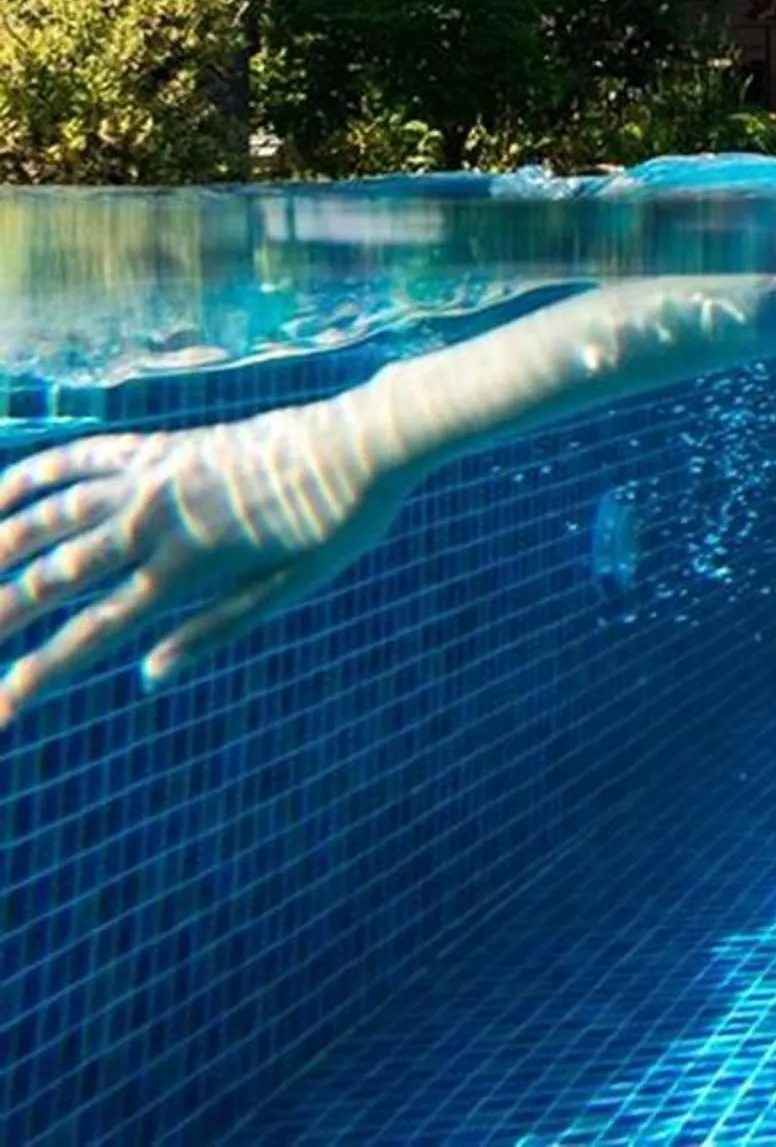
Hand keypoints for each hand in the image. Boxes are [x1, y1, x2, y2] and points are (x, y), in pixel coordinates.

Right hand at [0, 403, 402, 731]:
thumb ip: (213, 630)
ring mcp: (154, 476)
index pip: (93, 634)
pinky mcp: (162, 445)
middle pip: (53, 577)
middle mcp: (156, 520)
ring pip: (49, 515)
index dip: (38, 675)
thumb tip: (149, 675)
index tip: (2, 709)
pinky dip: (32, 476)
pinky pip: (83, 457)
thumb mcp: (289, 588)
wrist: (367, 439)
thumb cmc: (339, 521)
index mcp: (187, 569)